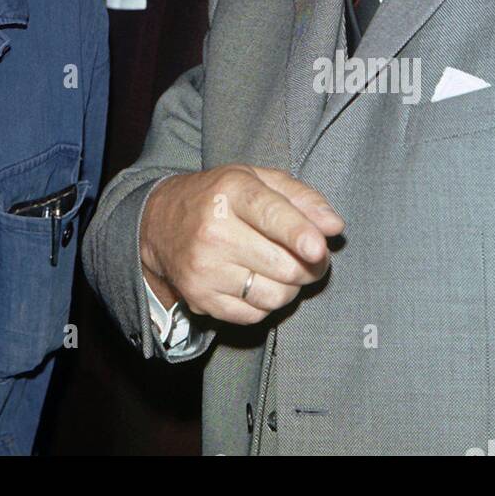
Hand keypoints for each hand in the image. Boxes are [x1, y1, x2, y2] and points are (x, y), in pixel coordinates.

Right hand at [140, 165, 343, 323]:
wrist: (160, 223)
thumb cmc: (220, 198)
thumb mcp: (257, 179)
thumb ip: (302, 197)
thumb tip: (334, 226)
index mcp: (230, 192)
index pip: (269, 214)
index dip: (297, 233)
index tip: (317, 248)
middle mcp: (214, 231)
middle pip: (284, 265)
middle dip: (310, 265)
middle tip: (311, 255)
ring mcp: (205, 269)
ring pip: (275, 295)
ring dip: (290, 287)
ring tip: (280, 267)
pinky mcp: (201, 299)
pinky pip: (256, 315)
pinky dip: (266, 302)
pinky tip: (255, 280)